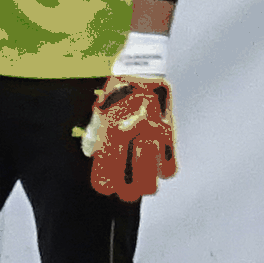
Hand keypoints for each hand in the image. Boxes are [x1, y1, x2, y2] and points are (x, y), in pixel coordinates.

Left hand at [82, 30, 176, 200]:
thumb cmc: (117, 91)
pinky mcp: (168, 132)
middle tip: (127, 193)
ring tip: (145, 187)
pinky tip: (160, 170)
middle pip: (131, 183)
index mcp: (110, 132)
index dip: (106, 184)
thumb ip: (95, 134)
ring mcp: (151, 135)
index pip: (107, 171)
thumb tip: (92, 154)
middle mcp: (131, 137)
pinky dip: (166, 171)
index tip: (107, 188)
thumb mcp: (100, 110)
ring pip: (152, 179)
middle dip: (128, 193)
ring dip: (148, 186)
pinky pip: (170, 164)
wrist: (142, 69)